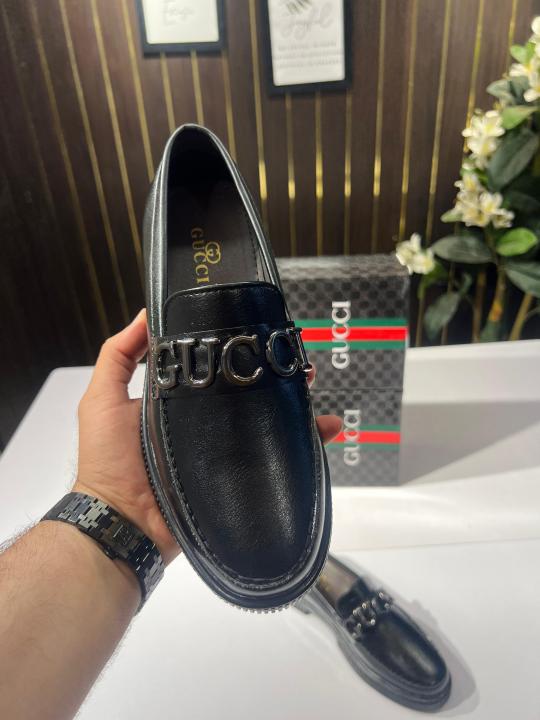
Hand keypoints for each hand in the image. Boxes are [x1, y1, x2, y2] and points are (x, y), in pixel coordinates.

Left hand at [75, 310, 341, 564]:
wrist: (123, 523)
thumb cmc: (108, 459)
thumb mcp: (103, 398)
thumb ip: (118, 355)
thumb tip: (146, 313)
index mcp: (178, 401)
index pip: (215, 370)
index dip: (238, 352)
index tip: (260, 335)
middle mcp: (204, 423)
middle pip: (248, 394)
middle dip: (275, 376)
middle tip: (297, 362)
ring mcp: (223, 449)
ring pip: (268, 422)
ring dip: (295, 405)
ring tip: (312, 389)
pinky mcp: (238, 474)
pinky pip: (275, 459)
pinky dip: (306, 446)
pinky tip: (324, 431)